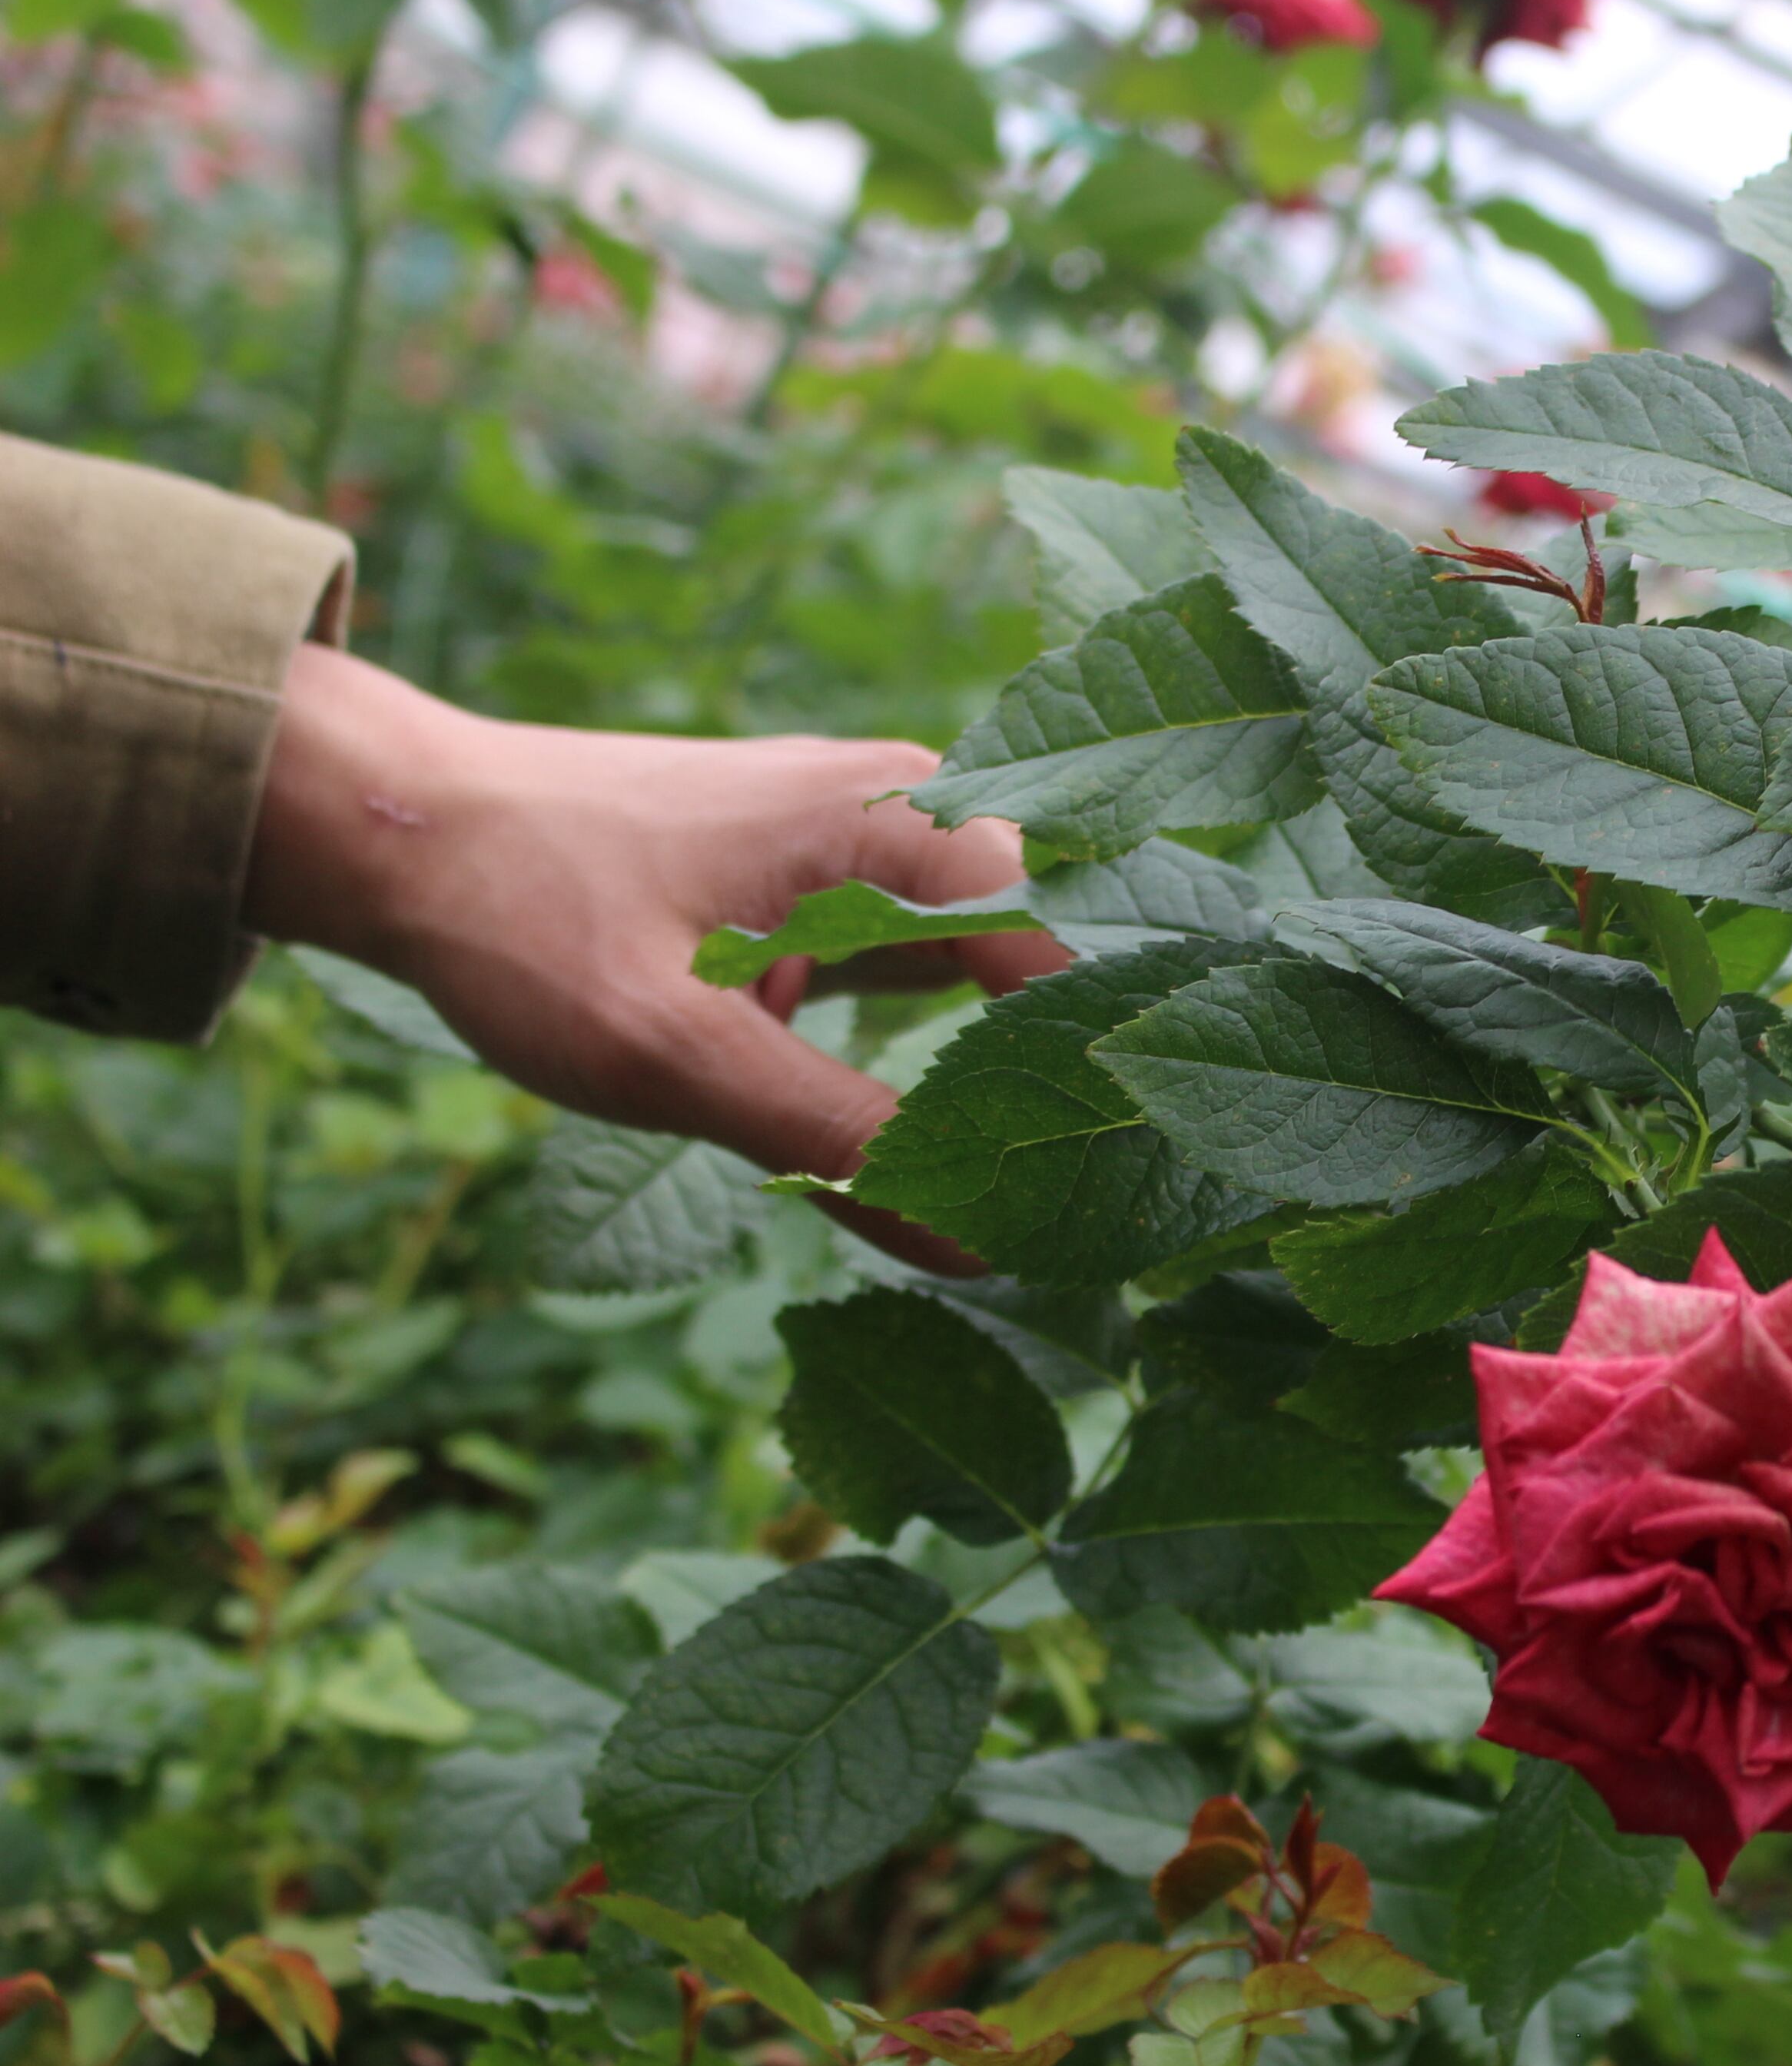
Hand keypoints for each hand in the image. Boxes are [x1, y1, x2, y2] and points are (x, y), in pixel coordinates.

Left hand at [244, 643, 1075, 1268]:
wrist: (393, 832)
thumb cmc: (521, 917)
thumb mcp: (676, 1052)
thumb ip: (837, 1145)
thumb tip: (984, 1248)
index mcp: (899, 818)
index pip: (1071, 943)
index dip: (1106, 1063)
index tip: (1124, 1177)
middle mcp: (909, 816)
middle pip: (1053, 953)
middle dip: (1079, 1073)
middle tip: (1103, 1204)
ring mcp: (870, 854)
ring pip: (996, 974)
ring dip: (1018, 1071)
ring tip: (1062, 1188)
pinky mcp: (827, 895)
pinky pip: (927, 977)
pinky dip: (949, 1057)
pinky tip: (969, 1142)